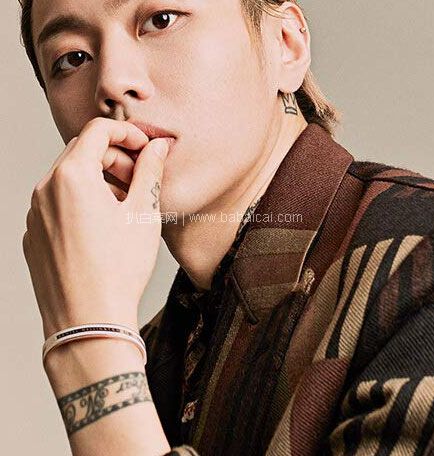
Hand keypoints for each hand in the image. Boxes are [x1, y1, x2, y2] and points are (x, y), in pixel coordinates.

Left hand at [22, 118, 170, 338]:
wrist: (88, 322)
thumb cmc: (119, 269)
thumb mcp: (143, 214)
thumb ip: (150, 171)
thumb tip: (158, 146)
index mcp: (71, 176)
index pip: (98, 131)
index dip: (128, 133)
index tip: (146, 147)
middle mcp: (44, 189)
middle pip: (82, 152)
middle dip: (115, 157)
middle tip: (140, 179)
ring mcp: (34, 214)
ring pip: (68, 179)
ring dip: (98, 180)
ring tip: (124, 205)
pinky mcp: (33, 236)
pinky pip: (56, 204)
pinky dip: (80, 202)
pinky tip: (102, 227)